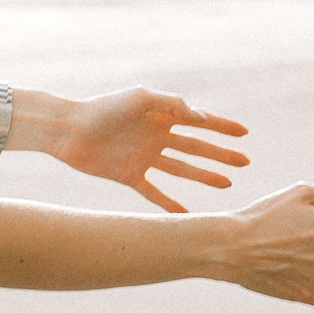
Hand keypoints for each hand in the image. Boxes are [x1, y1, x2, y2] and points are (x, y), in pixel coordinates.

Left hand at [56, 87, 250, 211]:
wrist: (69, 129)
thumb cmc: (104, 107)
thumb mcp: (141, 98)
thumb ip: (173, 104)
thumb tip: (203, 116)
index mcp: (161, 115)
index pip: (199, 121)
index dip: (222, 127)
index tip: (244, 134)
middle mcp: (156, 136)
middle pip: (196, 147)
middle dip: (221, 154)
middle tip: (245, 163)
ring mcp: (144, 157)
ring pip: (181, 169)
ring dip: (204, 176)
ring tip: (227, 185)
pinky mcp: (129, 175)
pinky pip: (154, 192)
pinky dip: (170, 204)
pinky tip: (186, 214)